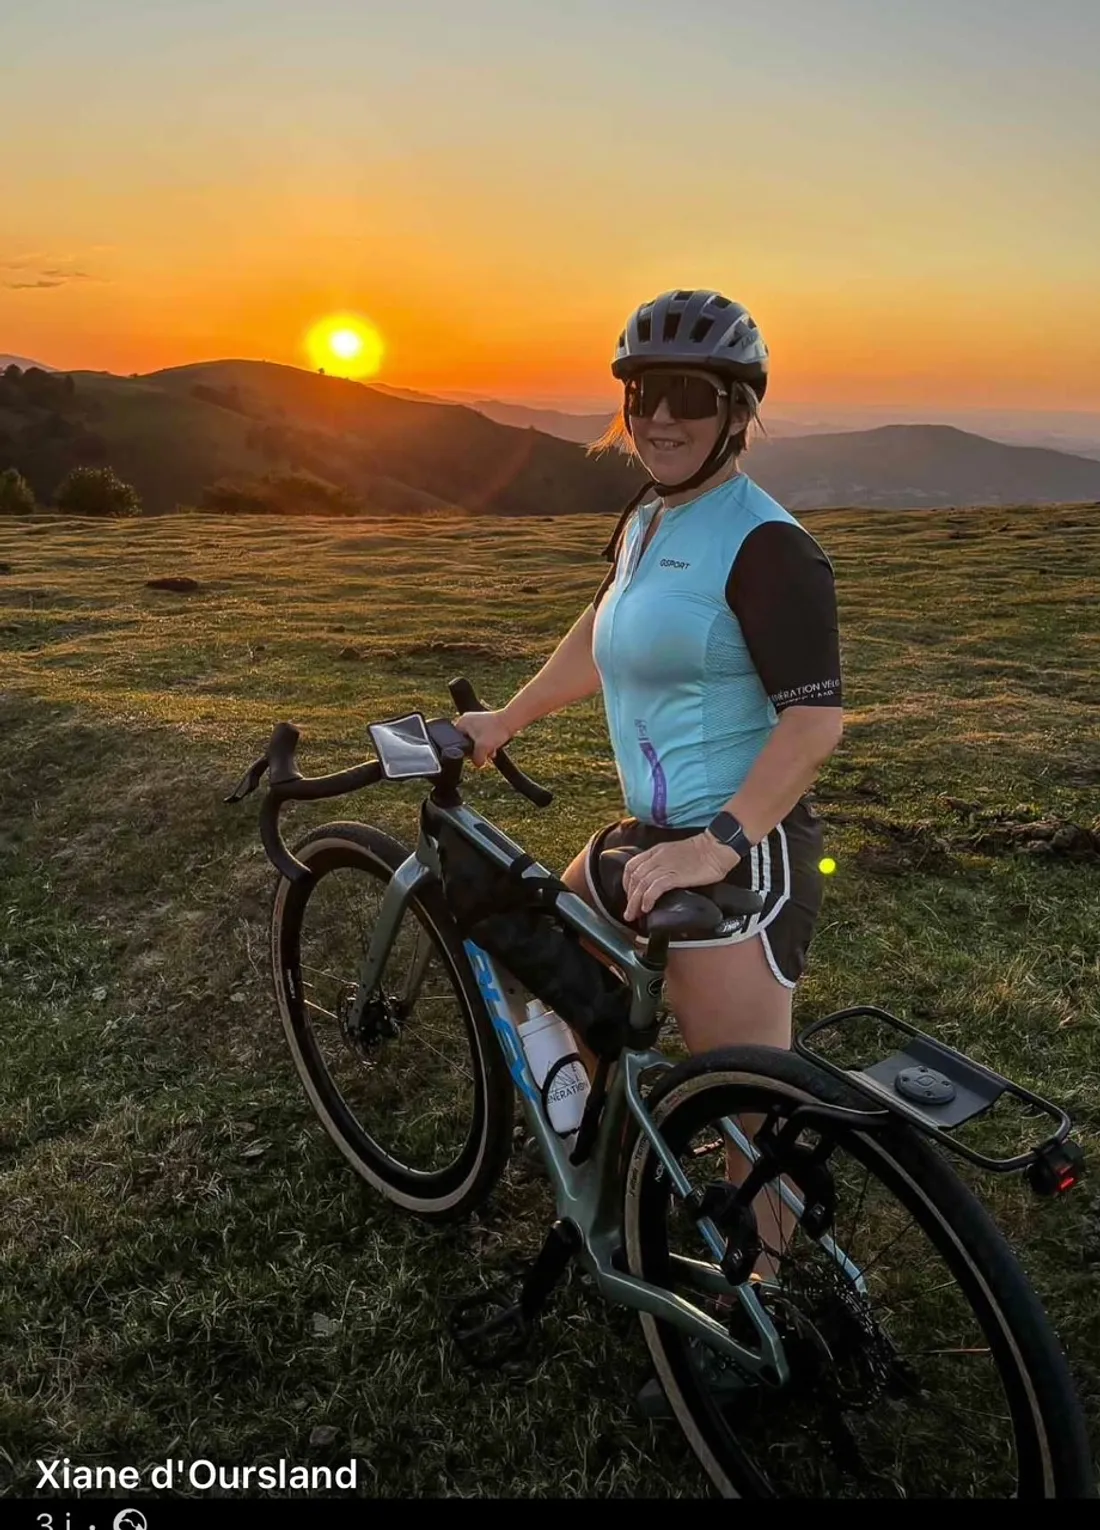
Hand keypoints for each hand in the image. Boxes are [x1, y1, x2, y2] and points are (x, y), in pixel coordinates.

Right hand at [454, 708, 514, 766]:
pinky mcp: (486, 724)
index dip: (465, 751)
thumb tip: (478, 764)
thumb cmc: (496, 730)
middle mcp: (467, 720)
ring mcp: (477, 721)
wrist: (511, 722)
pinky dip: (488, 744)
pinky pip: (483, 737)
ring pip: (476, 741)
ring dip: (484, 749)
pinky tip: (494, 749)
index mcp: (462, 722)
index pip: (456, 741)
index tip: (474, 754)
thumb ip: (477, 759)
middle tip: (484, 754)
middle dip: (477, 751)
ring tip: (490, 752)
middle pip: (467, 742)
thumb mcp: (482, 748)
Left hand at [622, 833, 739, 922]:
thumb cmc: (702, 852)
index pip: (631, 866)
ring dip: (635, 902)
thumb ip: (664, 864)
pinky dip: (647, 899)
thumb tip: (657, 881)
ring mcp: (665, 866)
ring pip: (641, 884)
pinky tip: (647, 908)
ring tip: (634, 915)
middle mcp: (657, 858)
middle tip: (629, 912)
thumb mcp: (675, 853)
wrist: (716, 848)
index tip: (629, 896)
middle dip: (629, 897)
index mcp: (656, 851)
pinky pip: (655, 888)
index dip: (626, 883)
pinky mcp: (675, 875)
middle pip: (634, 878)